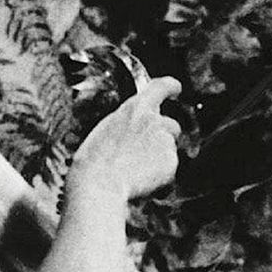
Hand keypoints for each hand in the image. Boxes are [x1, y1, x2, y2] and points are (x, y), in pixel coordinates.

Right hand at [65, 73, 183, 208]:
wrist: (100, 183)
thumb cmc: (95, 159)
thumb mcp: (108, 128)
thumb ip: (129, 123)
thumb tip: (137, 131)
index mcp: (136, 108)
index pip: (161, 87)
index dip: (171, 87)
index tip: (176, 89)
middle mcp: (155, 121)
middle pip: (172, 125)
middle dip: (164, 136)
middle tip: (145, 151)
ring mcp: (165, 142)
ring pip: (169, 148)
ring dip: (160, 156)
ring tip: (135, 168)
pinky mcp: (171, 162)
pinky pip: (170, 167)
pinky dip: (161, 174)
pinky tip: (141, 179)